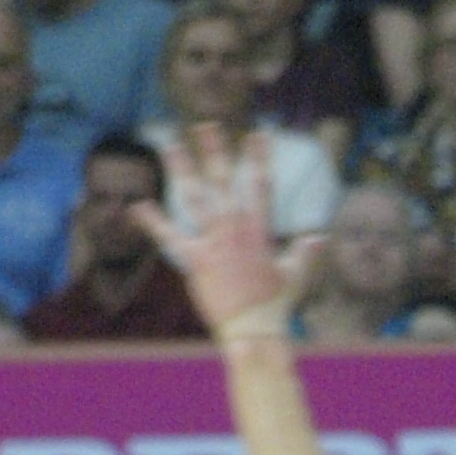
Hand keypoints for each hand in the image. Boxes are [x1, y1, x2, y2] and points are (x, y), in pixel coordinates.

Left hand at [139, 124, 316, 334]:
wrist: (255, 329)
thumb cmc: (276, 306)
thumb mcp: (296, 275)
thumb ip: (305, 253)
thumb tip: (319, 238)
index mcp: (260, 230)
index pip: (261, 185)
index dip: (259, 158)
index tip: (258, 134)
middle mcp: (236, 229)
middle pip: (223, 181)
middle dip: (215, 150)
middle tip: (205, 125)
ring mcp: (215, 243)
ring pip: (196, 198)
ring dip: (182, 170)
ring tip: (170, 146)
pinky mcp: (196, 260)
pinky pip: (170, 237)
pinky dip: (152, 221)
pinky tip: (136, 205)